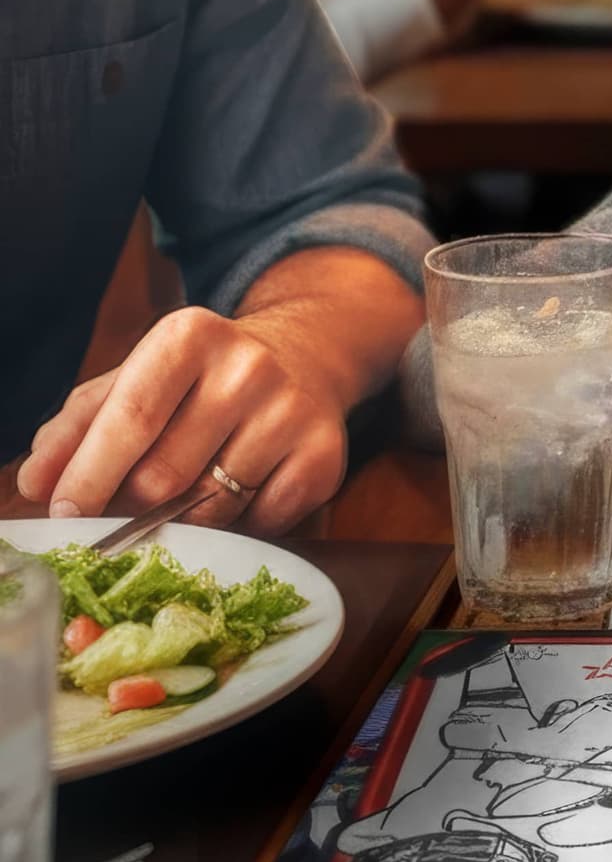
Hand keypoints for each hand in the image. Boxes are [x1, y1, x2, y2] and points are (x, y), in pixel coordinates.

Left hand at [14, 304, 350, 535]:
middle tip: (124, 513)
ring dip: (186, 520)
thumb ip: (78, 426)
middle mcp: (247, 366)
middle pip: (164, 476)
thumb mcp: (135, 378)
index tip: (64, 512)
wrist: (306, 355)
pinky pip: (260, 523)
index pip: (131, 416)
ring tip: (188, 497)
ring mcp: (291, 411)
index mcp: (189, 336)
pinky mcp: (325, 455)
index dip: (90, 473)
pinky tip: (240, 494)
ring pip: (210, 509)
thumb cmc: (199, 378)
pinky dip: (240, 526)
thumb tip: (35, 483)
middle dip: (132, 507)